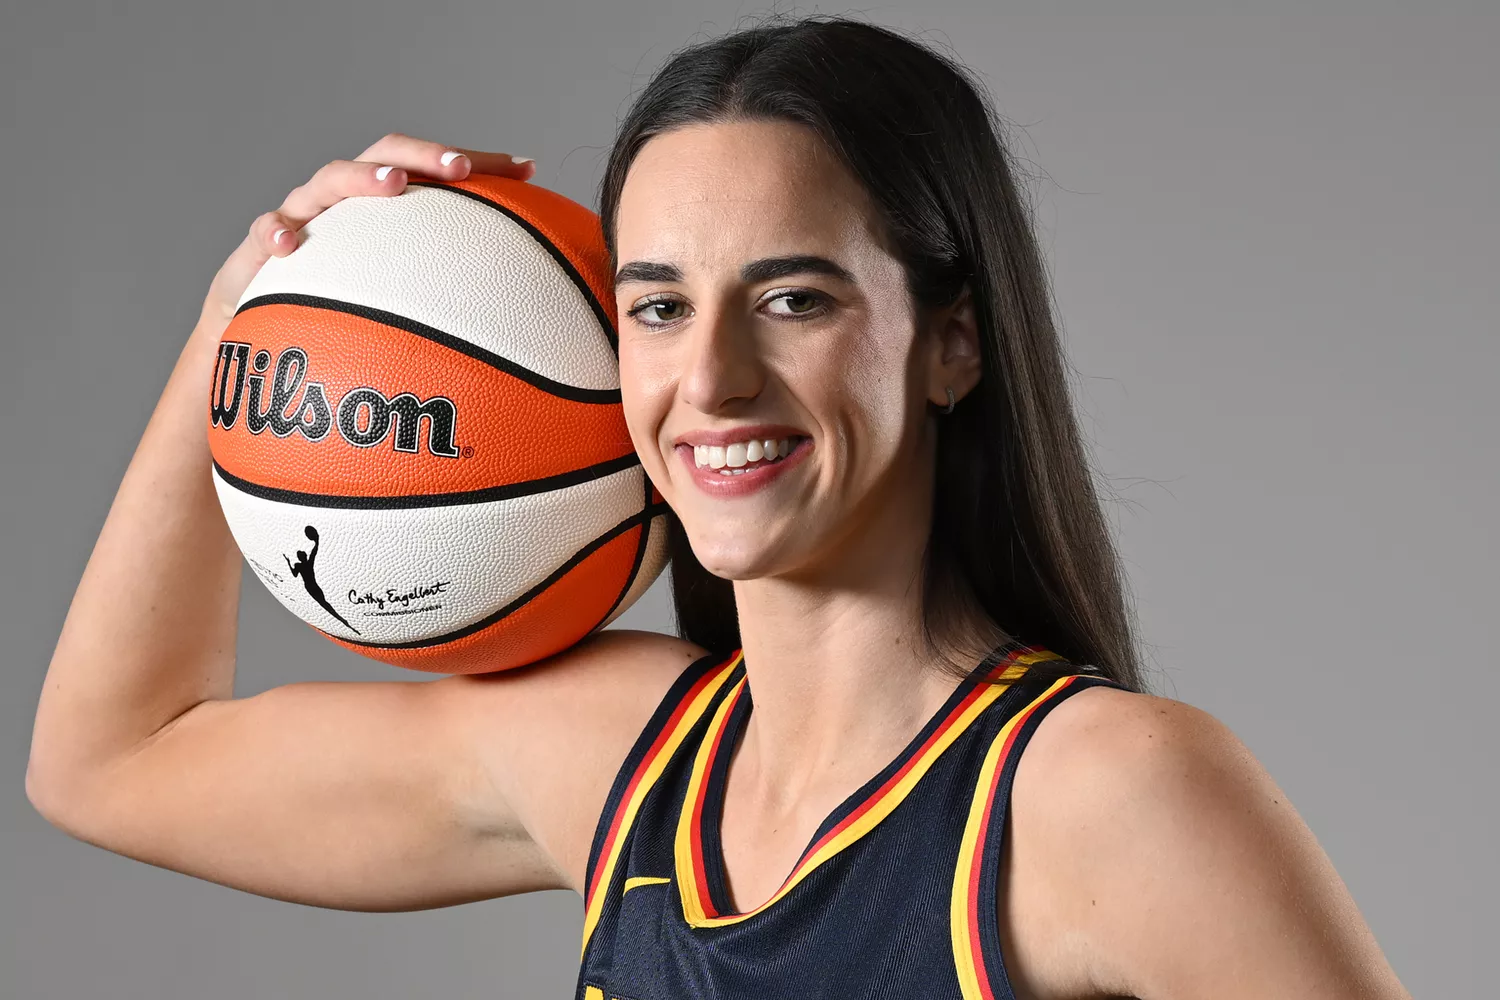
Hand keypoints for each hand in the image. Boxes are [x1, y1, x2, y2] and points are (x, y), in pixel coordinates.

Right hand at [199, 133, 534, 326]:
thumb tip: (528, 316)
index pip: (436, 169)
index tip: (527, 169)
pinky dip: (276, 232)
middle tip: (460, 168)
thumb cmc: (344, 307)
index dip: (480, 163)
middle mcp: (347, 199)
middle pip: (387, 155)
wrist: (261, 327)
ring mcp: (303, 215)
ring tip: (394, 185)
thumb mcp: (403, 299)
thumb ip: (454, 293)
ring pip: (329, 180)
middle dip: (425, 156)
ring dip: (362, 177)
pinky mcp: (261, 247)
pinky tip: (290, 244)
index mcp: (385, 205)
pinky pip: (264, 231)